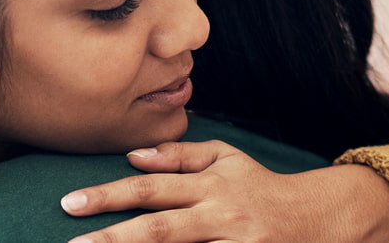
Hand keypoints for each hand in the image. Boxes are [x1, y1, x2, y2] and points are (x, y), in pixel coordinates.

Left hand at [61, 141, 388, 242]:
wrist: (317, 217)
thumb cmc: (260, 185)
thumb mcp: (225, 158)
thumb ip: (181, 155)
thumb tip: (135, 155)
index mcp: (209, 185)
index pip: (150, 188)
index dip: (109, 194)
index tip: (71, 202)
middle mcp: (218, 215)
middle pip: (158, 229)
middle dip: (112, 238)